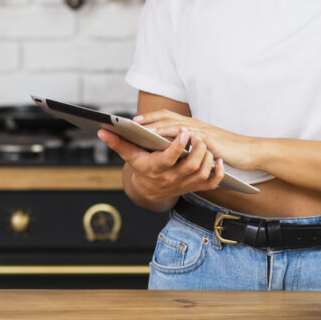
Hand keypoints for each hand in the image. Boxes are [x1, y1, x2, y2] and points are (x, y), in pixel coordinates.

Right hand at [97, 126, 225, 200]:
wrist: (150, 190)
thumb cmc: (142, 166)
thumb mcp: (129, 155)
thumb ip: (117, 142)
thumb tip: (102, 130)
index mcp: (157, 168)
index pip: (169, 158)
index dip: (178, 145)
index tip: (183, 130)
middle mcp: (172, 178)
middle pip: (190, 165)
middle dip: (197, 149)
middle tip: (197, 135)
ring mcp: (185, 184)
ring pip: (202, 172)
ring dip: (207, 157)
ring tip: (204, 143)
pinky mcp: (194, 187)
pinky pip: (211, 183)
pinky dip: (218, 173)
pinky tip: (218, 160)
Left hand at [133, 109, 257, 170]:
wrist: (249, 151)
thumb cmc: (228, 149)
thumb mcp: (206, 144)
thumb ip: (191, 142)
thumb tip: (175, 145)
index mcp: (194, 125)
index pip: (169, 116)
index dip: (152, 117)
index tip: (137, 120)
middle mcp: (196, 125)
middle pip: (168, 117)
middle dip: (150, 119)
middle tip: (133, 122)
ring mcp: (202, 132)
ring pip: (176, 125)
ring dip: (158, 127)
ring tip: (143, 131)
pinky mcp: (209, 141)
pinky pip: (189, 138)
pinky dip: (176, 139)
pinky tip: (167, 143)